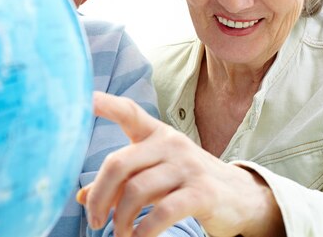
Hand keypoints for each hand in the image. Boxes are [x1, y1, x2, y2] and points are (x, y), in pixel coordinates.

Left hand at [78, 92, 284, 236]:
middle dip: (100, 196)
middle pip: (119, 163)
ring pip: (137, 190)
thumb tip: (82, 196)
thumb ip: (120, 180)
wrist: (240, 196)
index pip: (128, 112)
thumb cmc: (186, 181)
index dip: (105, 104)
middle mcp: (170, 143)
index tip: (83, 98)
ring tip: (120, 234)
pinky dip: (144, 230)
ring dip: (121, 219)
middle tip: (94, 220)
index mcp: (156, 133)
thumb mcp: (153, 173)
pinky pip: (163, 211)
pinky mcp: (202, 192)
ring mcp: (187, 166)